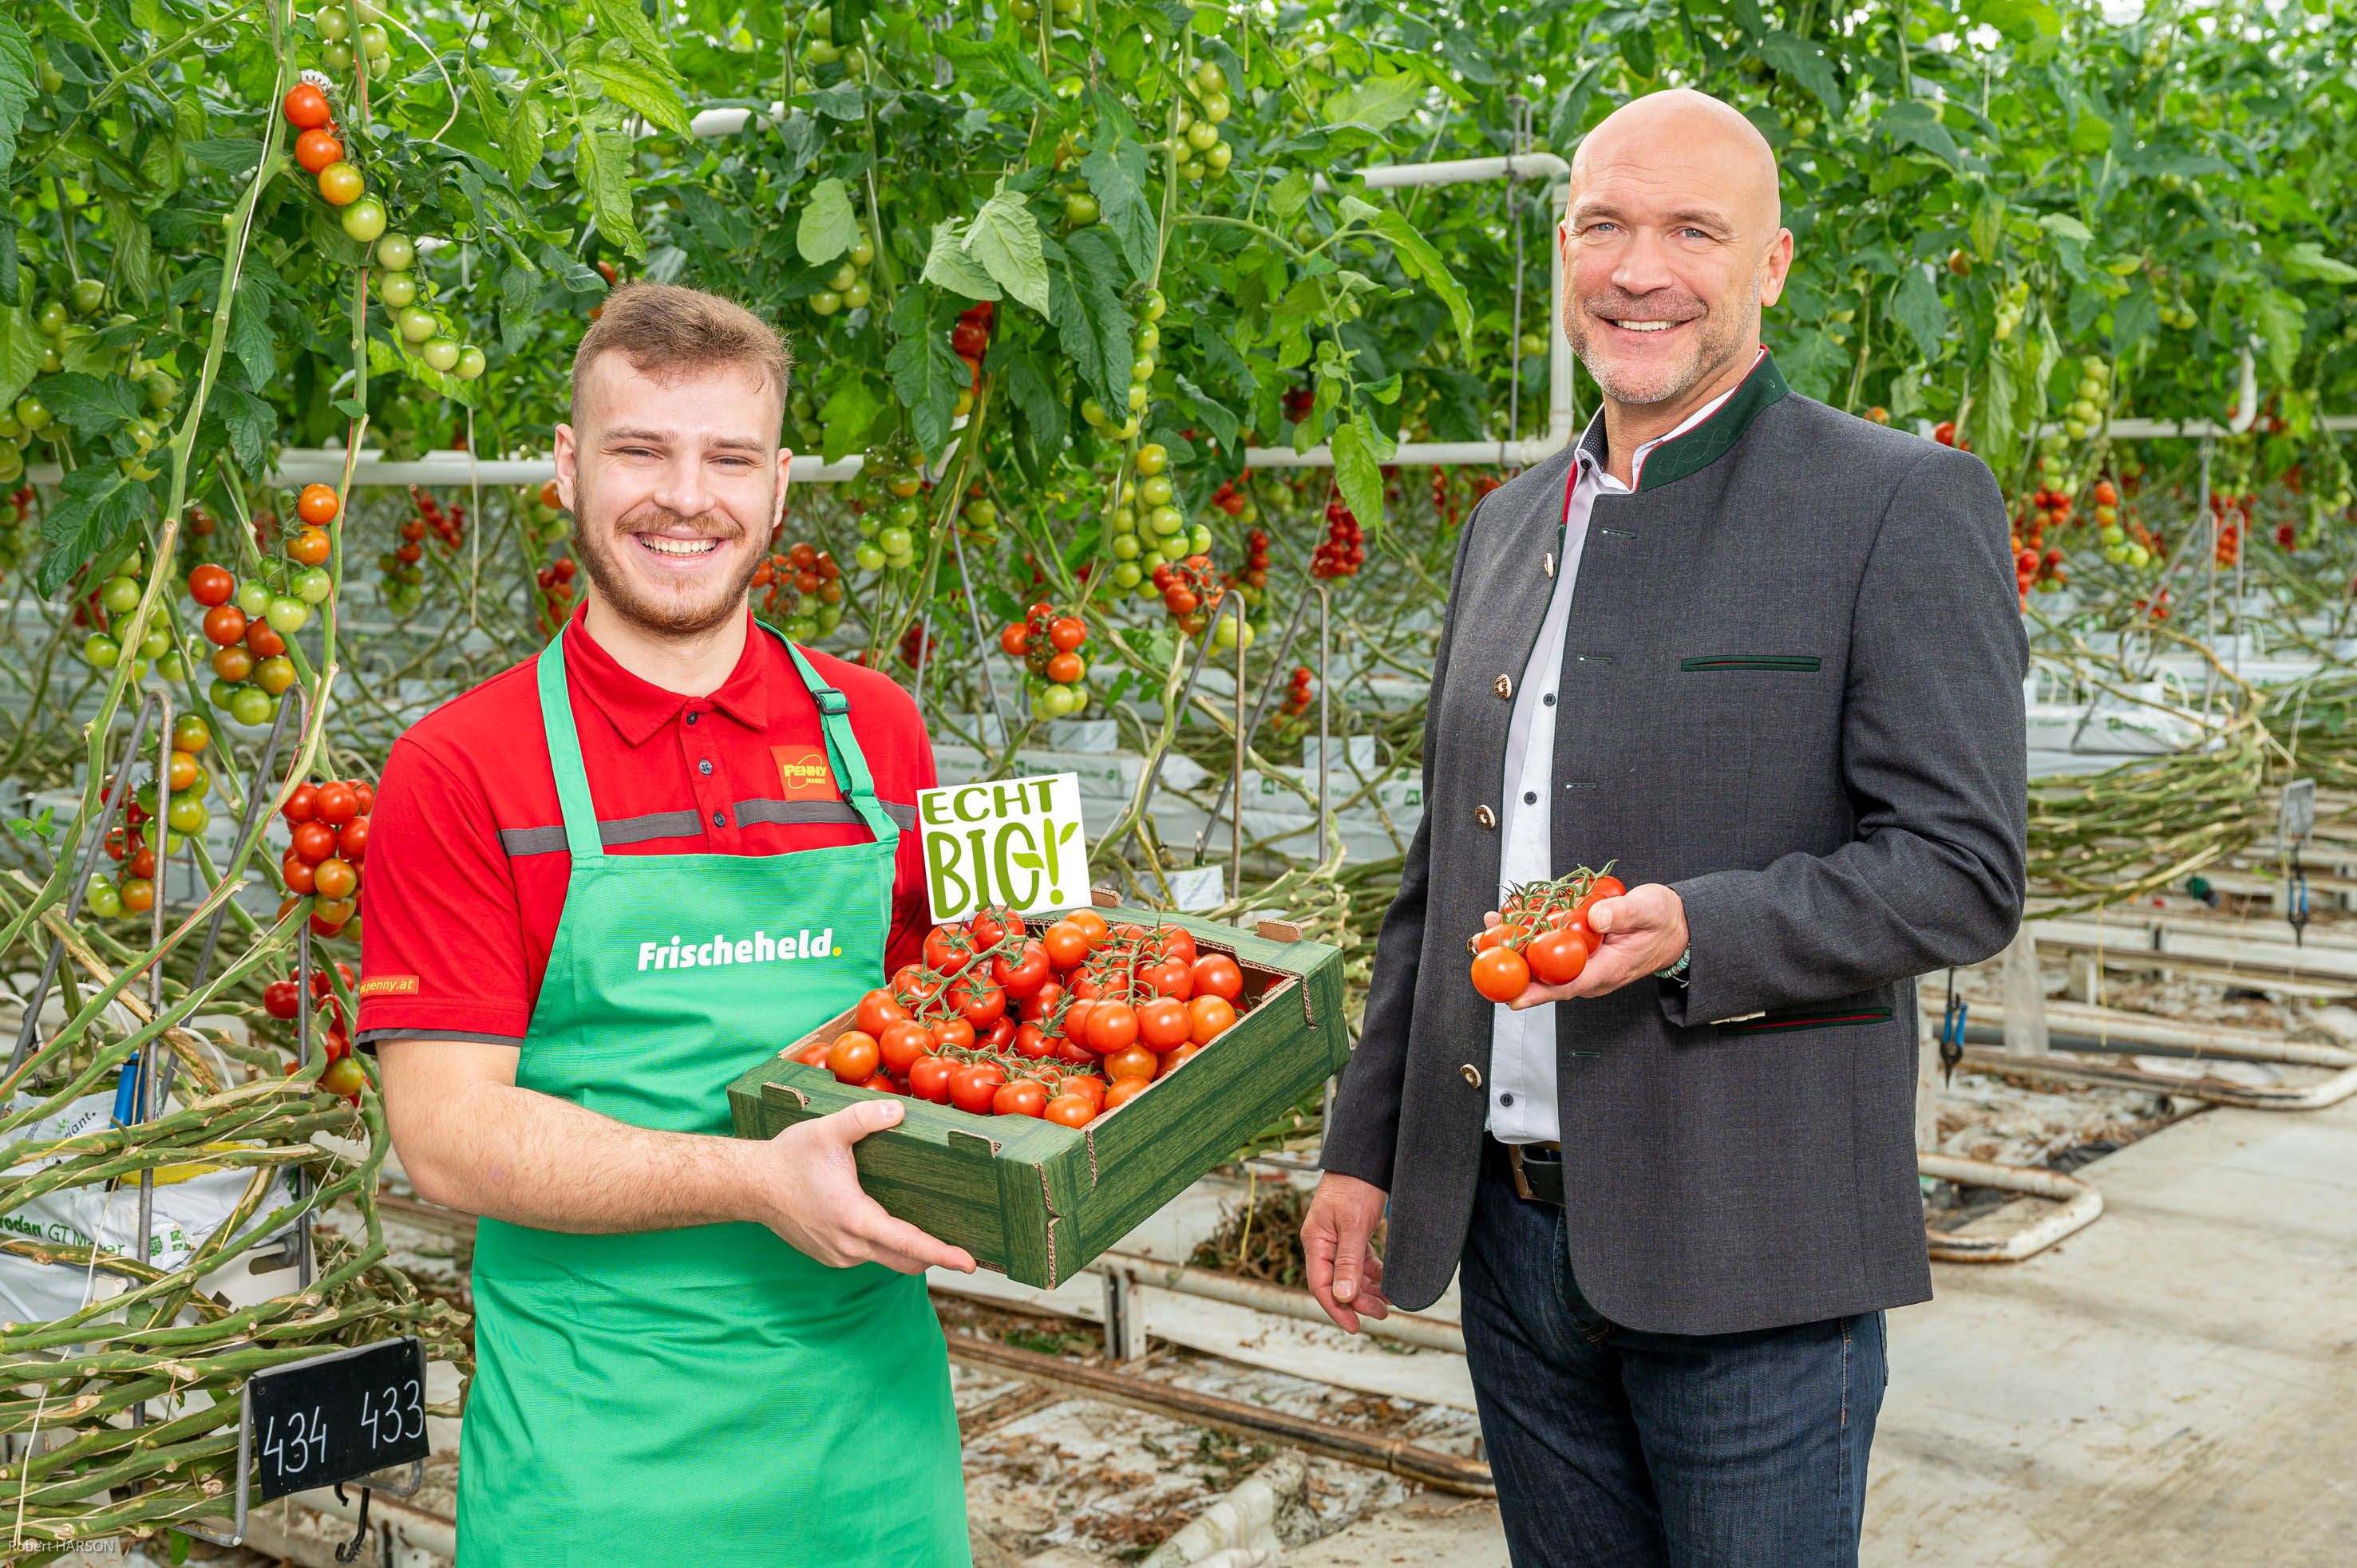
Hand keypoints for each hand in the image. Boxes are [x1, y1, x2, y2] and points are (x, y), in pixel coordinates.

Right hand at [750, 1099, 977, 1274]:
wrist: (752, 1185)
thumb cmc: (790, 1158)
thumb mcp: (828, 1130)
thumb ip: (864, 1118)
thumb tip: (899, 1110)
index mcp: (855, 1218)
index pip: (908, 1244)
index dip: (942, 1253)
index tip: (969, 1263)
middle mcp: (849, 1245)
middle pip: (906, 1262)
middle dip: (935, 1256)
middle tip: (963, 1247)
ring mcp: (839, 1255)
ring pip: (888, 1260)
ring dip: (909, 1250)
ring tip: (931, 1231)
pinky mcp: (831, 1256)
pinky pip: (869, 1256)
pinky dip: (886, 1247)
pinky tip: (891, 1224)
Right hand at [1301, 1171, 1392, 1333]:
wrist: (1366, 1156)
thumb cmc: (1356, 1186)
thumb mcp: (1354, 1225)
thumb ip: (1348, 1262)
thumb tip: (1343, 1296)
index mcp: (1316, 1241)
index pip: (1321, 1285)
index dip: (1337, 1309)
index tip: (1355, 1326)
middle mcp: (1323, 1242)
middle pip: (1337, 1282)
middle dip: (1358, 1300)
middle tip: (1383, 1312)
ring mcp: (1337, 1238)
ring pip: (1349, 1273)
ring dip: (1367, 1289)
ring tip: (1388, 1300)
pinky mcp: (1351, 1232)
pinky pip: (1359, 1260)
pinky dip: (1372, 1272)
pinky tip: (1386, 1280)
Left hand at [1486, 883, 1688, 1008]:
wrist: (1676, 926)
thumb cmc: (1662, 918)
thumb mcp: (1648, 909)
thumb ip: (1621, 913)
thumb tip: (1594, 918)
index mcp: (1608, 970)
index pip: (1568, 986)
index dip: (1538, 992)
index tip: (1511, 997)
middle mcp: (1592, 974)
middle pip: (1547, 978)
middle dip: (1512, 967)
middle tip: (1482, 946)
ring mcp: (1585, 967)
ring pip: (1545, 965)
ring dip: (1516, 949)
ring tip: (1488, 928)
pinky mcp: (1581, 956)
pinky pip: (1551, 954)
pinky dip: (1530, 938)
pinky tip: (1511, 920)